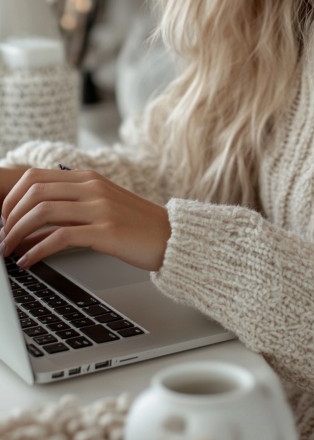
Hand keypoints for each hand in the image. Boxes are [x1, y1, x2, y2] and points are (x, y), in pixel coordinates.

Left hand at [0, 167, 170, 271]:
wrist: (172, 237)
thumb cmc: (135, 227)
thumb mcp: (101, 208)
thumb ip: (69, 209)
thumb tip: (28, 229)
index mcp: (88, 177)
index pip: (35, 177)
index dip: (11, 198)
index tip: (3, 219)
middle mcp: (92, 187)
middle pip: (34, 191)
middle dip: (9, 217)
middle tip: (2, 237)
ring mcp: (100, 207)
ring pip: (43, 212)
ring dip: (17, 233)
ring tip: (8, 251)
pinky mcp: (106, 230)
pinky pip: (60, 237)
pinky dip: (37, 250)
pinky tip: (28, 263)